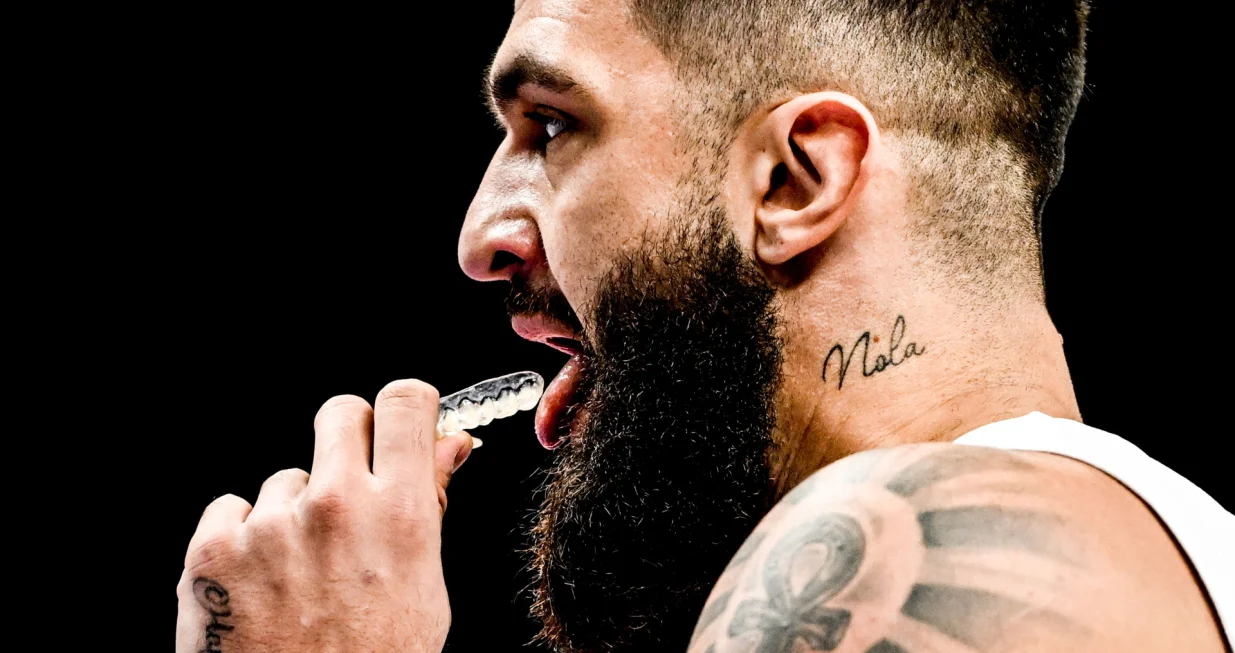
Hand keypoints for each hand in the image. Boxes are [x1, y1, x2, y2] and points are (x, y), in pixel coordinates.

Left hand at [175, 380, 473, 652]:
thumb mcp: (424, 590)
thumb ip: (431, 507)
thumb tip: (450, 447)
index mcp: (400, 515)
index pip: (405, 403)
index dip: (406, 408)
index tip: (402, 423)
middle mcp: (335, 506)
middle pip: (339, 412)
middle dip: (347, 440)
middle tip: (347, 487)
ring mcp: (269, 524)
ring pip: (284, 478)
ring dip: (292, 513)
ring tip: (300, 576)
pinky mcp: (213, 548)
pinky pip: (231, 508)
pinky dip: (243, 541)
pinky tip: (260, 586)